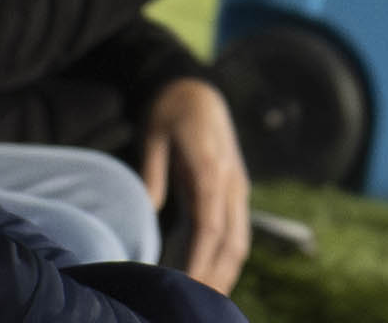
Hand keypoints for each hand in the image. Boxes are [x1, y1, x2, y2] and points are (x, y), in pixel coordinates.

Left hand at [137, 76, 248, 292]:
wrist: (194, 86)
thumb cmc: (169, 109)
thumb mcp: (153, 134)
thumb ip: (152, 172)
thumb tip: (148, 211)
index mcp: (211, 168)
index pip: (211, 227)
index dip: (201, 261)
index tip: (187, 287)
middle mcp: (231, 182)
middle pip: (233, 242)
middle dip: (217, 278)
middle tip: (195, 308)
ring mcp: (236, 187)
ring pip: (240, 241)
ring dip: (225, 274)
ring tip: (204, 302)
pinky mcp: (234, 190)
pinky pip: (235, 232)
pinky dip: (225, 259)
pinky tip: (207, 278)